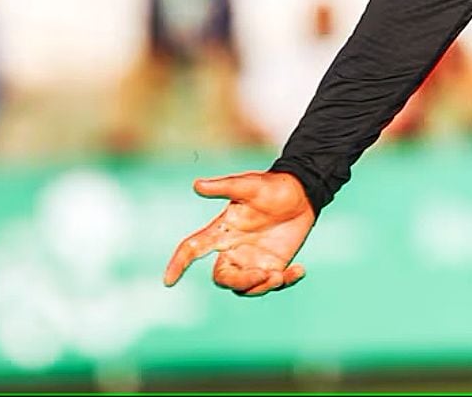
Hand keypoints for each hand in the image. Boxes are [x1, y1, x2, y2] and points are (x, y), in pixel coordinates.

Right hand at [162, 171, 314, 295]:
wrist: (302, 193)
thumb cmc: (272, 187)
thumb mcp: (250, 185)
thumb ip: (225, 187)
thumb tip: (197, 184)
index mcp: (222, 231)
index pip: (193, 249)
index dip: (178, 264)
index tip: (168, 281)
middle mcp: (234, 249)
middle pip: (222, 278)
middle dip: (239, 282)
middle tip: (263, 274)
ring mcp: (254, 259)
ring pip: (246, 287)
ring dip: (261, 286)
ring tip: (281, 276)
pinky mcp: (275, 264)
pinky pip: (273, 283)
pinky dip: (285, 282)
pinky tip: (299, 271)